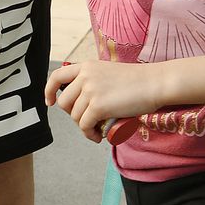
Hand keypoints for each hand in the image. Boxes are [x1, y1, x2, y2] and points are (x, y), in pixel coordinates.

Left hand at [46, 61, 167, 142]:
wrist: (156, 83)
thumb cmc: (139, 81)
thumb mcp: (109, 72)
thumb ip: (96, 79)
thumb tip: (85, 98)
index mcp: (87, 66)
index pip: (57, 76)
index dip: (49, 91)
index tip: (50, 102)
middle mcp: (85, 76)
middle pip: (64, 102)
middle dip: (73, 115)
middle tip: (88, 120)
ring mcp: (91, 90)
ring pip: (75, 116)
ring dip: (84, 127)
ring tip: (96, 130)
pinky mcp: (98, 106)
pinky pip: (85, 126)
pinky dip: (89, 135)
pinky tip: (97, 137)